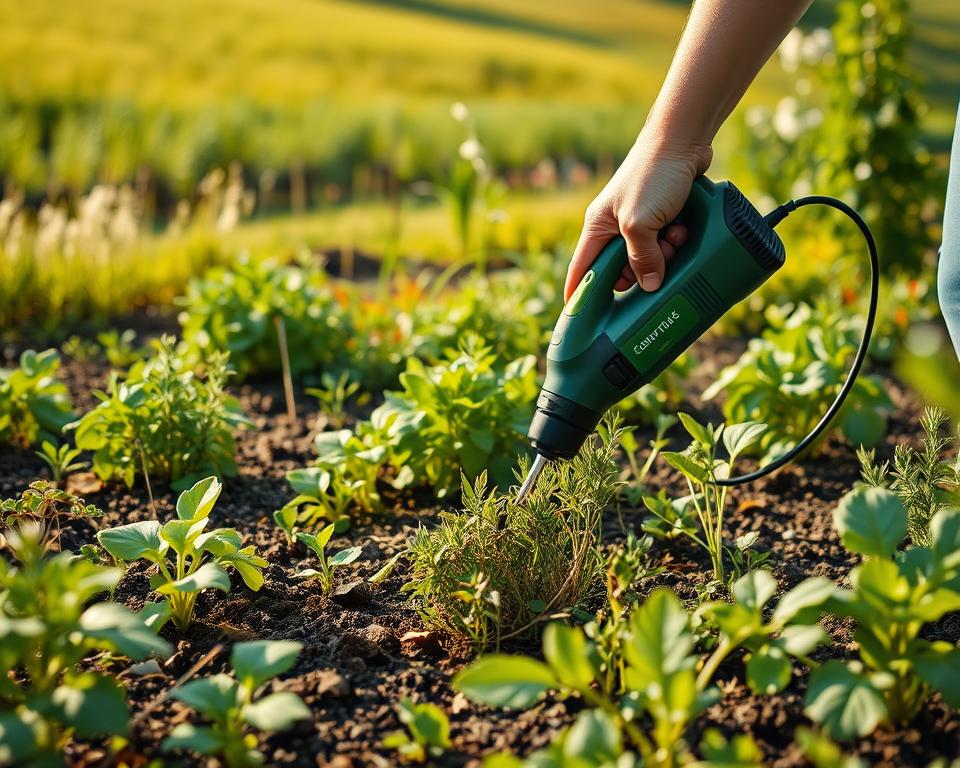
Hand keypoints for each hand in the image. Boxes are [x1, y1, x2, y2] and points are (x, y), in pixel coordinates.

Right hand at [564, 132, 712, 300]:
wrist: (683, 140)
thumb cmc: (652, 174)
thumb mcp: (639, 223)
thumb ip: (641, 258)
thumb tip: (650, 286)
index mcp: (598, 228)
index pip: (582, 270)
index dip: (579, 295)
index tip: (579, 322)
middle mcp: (616, 227)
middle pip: (622, 270)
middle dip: (641, 272)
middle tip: (655, 266)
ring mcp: (640, 222)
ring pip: (650, 259)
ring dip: (665, 255)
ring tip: (675, 237)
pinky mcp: (663, 217)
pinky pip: (668, 244)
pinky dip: (677, 241)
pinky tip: (684, 229)